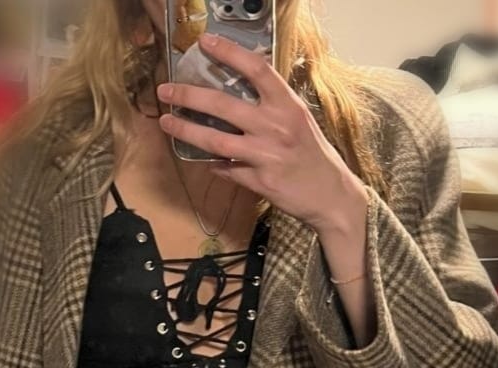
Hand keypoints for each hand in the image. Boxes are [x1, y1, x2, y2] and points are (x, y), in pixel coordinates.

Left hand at [157, 32, 367, 233]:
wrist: (331, 194)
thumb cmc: (313, 155)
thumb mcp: (299, 120)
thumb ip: (272, 105)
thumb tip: (239, 90)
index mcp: (287, 105)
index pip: (256, 69)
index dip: (229, 52)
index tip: (205, 42)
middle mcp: (276, 126)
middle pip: (223, 105)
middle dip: (189, 95)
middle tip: (166, 90)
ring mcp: (266, 155)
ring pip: (216, 141)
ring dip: (187, 130)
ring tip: (167, 122)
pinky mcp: (260, 182)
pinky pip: (227, 170)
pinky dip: (213, 165)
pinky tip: (203, 161)